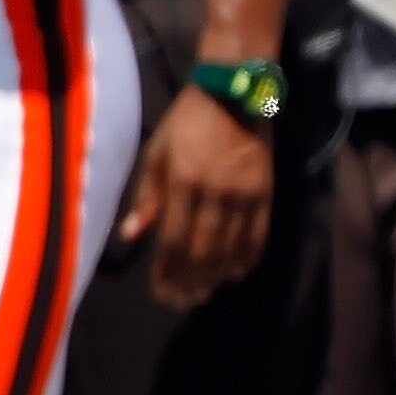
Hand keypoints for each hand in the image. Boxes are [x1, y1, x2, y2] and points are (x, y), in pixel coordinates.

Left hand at [118, 86, 274, 306]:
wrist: (234, 93)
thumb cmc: (187, 122)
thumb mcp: (157, 153)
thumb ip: (146, 197)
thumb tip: (130, 235)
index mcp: (183, 181)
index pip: (172, 239)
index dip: (165, 271)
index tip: (159, 290)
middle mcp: (214, 192)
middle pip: (202, 251)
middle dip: (190, 281)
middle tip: (182, 301)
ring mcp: (243, 195)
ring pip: (230, 249)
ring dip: (216, 276)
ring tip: (205, 292)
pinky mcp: (265, 194)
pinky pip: (258, 236)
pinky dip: (247, 259)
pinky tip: (235, 273)